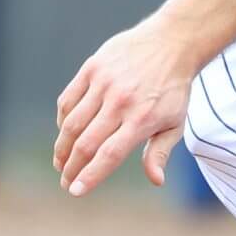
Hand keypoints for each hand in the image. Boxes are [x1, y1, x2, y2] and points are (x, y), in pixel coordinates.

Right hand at [53, 18, 199, 195]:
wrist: (171, 44)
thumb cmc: (174, 89)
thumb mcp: (175, 123)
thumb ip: (160, 152)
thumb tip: (156, 181)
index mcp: (141, 120)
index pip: (109, 155)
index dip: (90, 175)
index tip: (75, 191)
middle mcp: (120, 103)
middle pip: (85, 143)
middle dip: (71, 167)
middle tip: (65, 181)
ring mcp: (103, 84)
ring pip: (71, 123)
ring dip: (62, 147)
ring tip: (60, 162)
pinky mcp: (92, 68)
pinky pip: (68, 99)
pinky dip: (63, 119)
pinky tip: (64, 132)